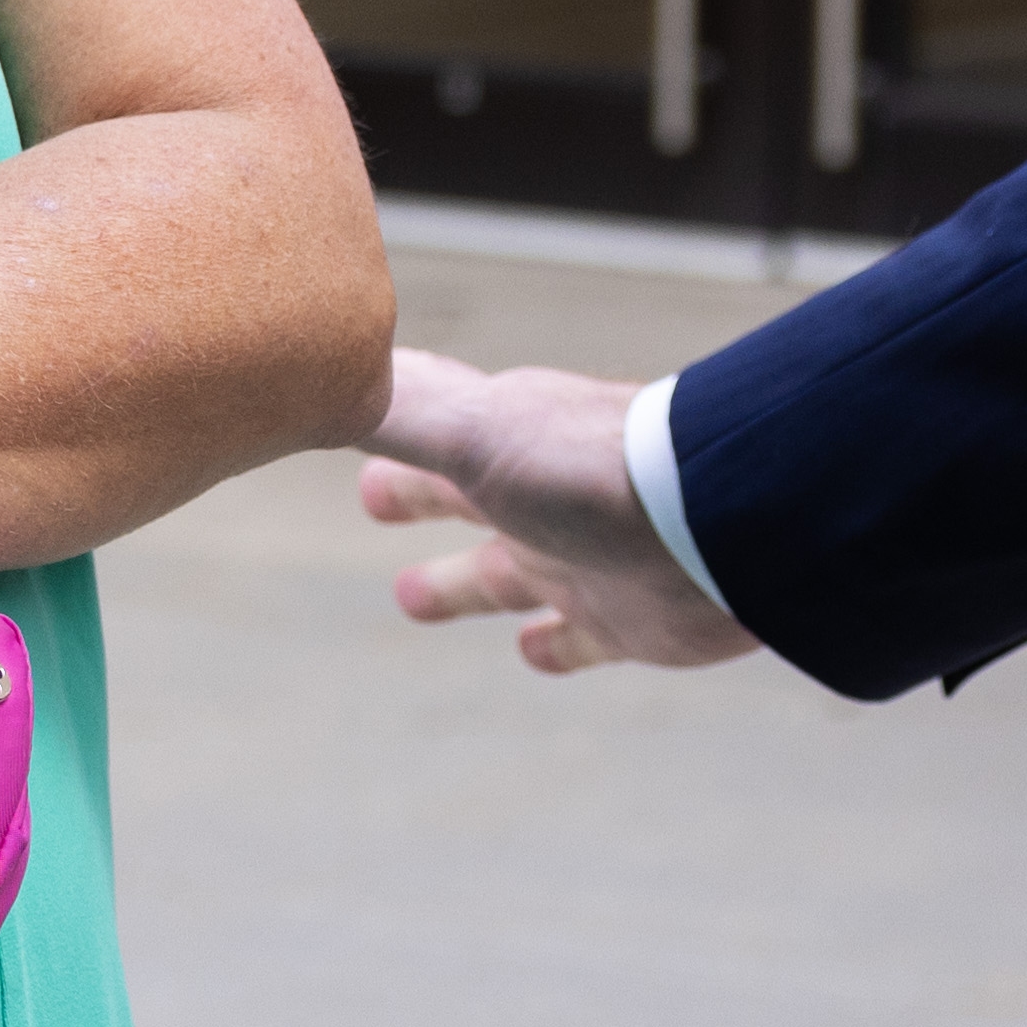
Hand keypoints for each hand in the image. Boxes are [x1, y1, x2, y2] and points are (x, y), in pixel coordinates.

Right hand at [355, 347, 754, 672]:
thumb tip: (307, 376)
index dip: (383, 427)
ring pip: (508, 572)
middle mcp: (541, 495)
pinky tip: (533, 650)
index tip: (340, 420)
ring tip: (413, 597)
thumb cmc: (590, 469)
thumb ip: (392, 412)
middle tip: (373, 503)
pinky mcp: (627, 621)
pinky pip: (580, 638)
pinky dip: (552, 645)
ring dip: (464, 583)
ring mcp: (585, 558)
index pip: (426, 426)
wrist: (719, 528)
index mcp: (503, 441)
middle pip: (464, 498)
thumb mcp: (469, 431)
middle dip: (419, 497)